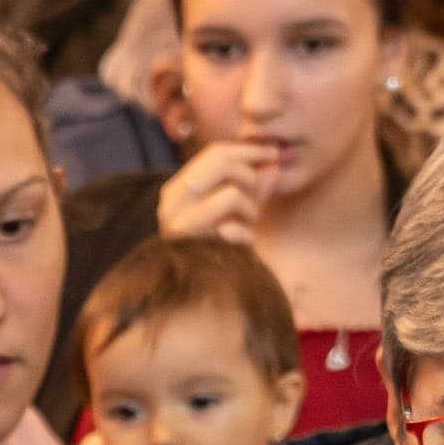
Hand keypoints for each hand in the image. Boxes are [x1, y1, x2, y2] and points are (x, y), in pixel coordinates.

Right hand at [153, 135, 280, 245]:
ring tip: (245, 225)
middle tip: (260, 192)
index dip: (248, 149)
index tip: (273, 153)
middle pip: (222, 163)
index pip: (214, 153)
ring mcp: (179, 226)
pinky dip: (245, 235)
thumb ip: (256, 185)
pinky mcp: (192, 246)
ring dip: (250, 209)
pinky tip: (238, 246)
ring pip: (232, 193)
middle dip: (251, 173)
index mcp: (177, 190)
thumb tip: (272, 162)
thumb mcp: (239, 210)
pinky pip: (234, 227)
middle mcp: (171, 204)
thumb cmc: (220, 248)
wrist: (202, 295)